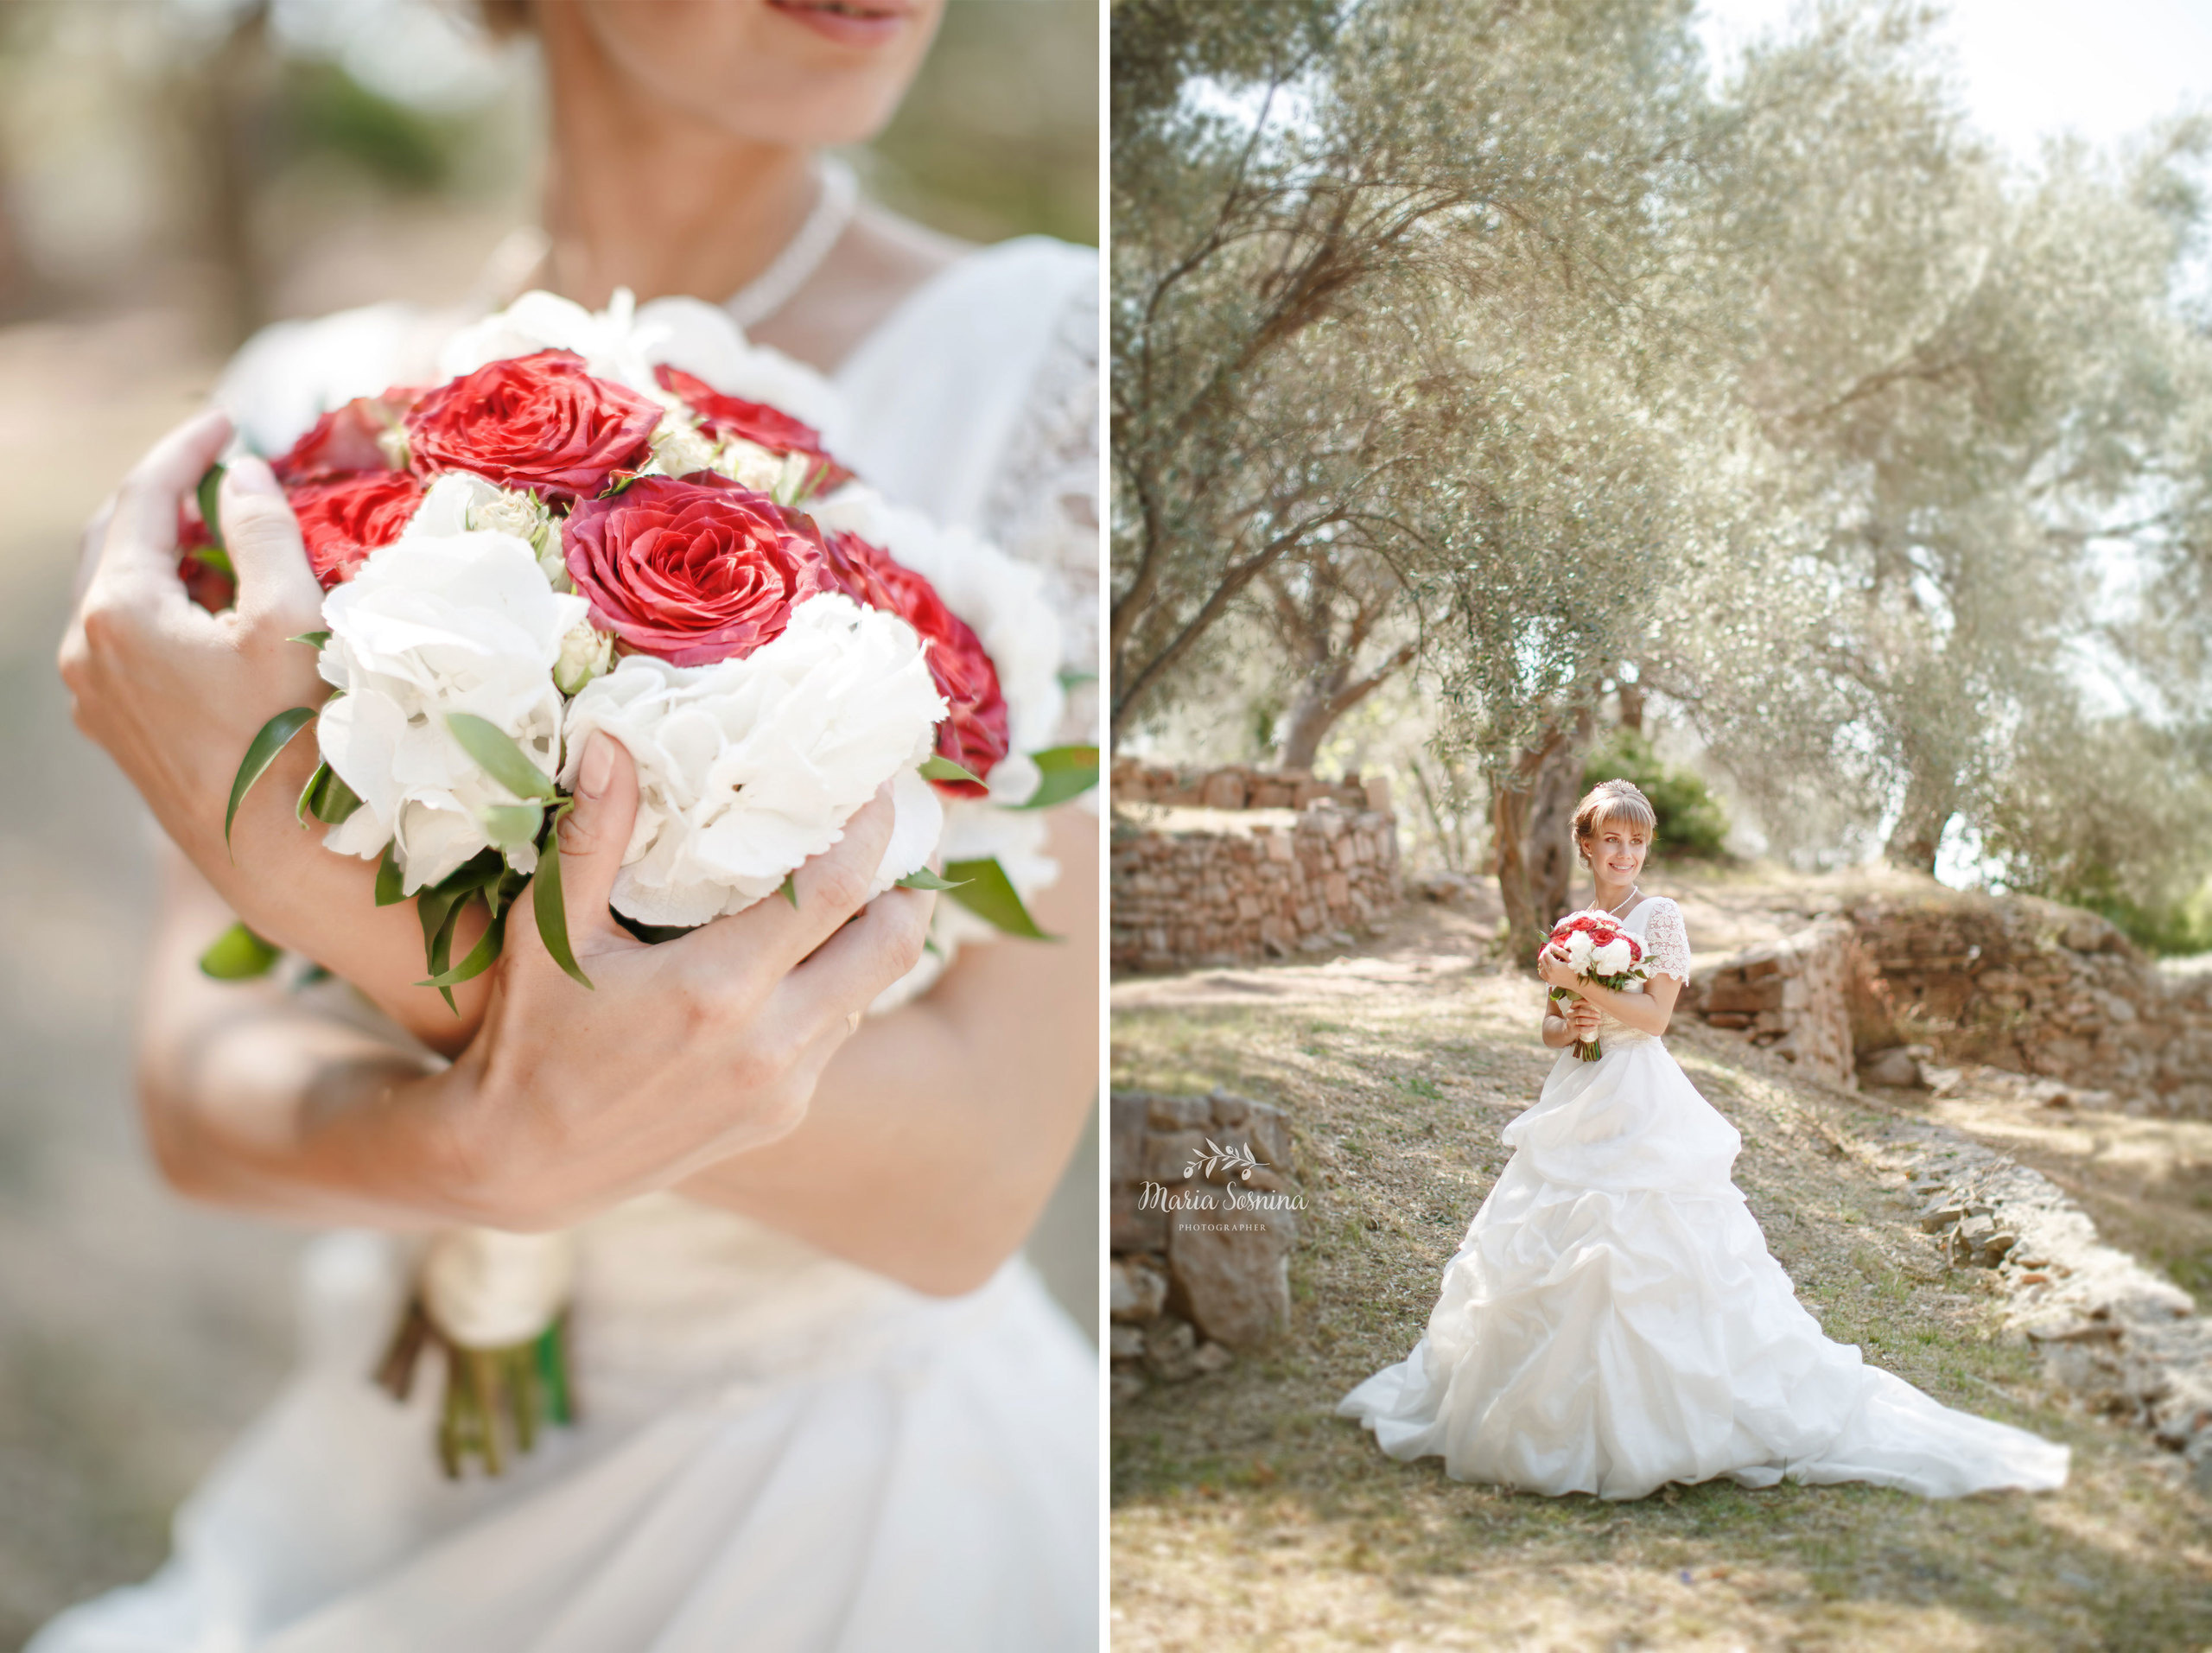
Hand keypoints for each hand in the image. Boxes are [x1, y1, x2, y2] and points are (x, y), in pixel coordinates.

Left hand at [59, 409, 324, 850]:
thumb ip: (263, 531)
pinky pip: (130, 643)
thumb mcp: (292, 616)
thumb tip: (241, 476)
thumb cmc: (298, 737)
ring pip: (120, 595)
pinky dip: (168, 607)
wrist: (283, 860)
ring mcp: (97, 697)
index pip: (142, 500)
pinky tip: (217, 613)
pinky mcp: (120, 732)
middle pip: (115, 542)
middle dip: (167, 498)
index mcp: (119, 612)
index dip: (186, 451)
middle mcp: (87, 650)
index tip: (228, 420)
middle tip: (222, 472)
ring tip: (229, 539)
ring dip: (170, 556)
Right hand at [418, 734, 935, 1229]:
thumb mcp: (550, 933)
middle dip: (910, 881)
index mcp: (717, 989)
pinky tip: (812, 952)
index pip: (835, 888)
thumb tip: (614, 740)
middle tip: (904, 831)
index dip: (873, 828)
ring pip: (871, 992)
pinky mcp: (784, 1115)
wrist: (520, 1165)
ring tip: (865, 881)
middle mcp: (769, 1044)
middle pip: (892, 943)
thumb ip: (593, 835)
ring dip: (878, 934)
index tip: (881, 783)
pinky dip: (841, 985)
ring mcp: (785, 1088)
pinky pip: (838, 1034)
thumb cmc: (530, 1036)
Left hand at [1535, 942, 1579, 991]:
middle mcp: (1549, 973)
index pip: (1546, 954)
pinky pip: (1541, 972)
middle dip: (1544, 952)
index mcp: (1554, 966)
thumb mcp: (1570, 959)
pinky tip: (1548, 964)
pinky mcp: (1549, 981)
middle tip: (1550, 949)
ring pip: (1540, 966)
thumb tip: (1552, 946)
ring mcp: (1548, 978)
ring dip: (1543, 959)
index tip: (1552, 944)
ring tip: (1550, 956)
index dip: (1548, 948)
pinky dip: (1542, 967)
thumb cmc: (1576, 969)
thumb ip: (1560, 951)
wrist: (1578, 983)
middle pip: (1541, 959)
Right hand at [1563, 997, 1601, 1039]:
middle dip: (1590, 1013)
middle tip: (1599, 1015)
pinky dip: (1589, 1028)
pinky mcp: (1572, 1029)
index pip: (1576, 1002)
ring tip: (1599, 1022)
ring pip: (1581, 1020)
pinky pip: (1581, 1029)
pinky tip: (1594, 1027)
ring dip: (1591, 1021)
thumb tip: (1600, 1004)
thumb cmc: (1579, 1018)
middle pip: (1580, 1011)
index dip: (1583, 1001)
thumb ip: (1586, 1007)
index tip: (1593, 1002)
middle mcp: (1570, 1013)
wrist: (1570, 1029)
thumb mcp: (1580, 1011)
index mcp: (1572, 1007)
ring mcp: (1570, 1021)